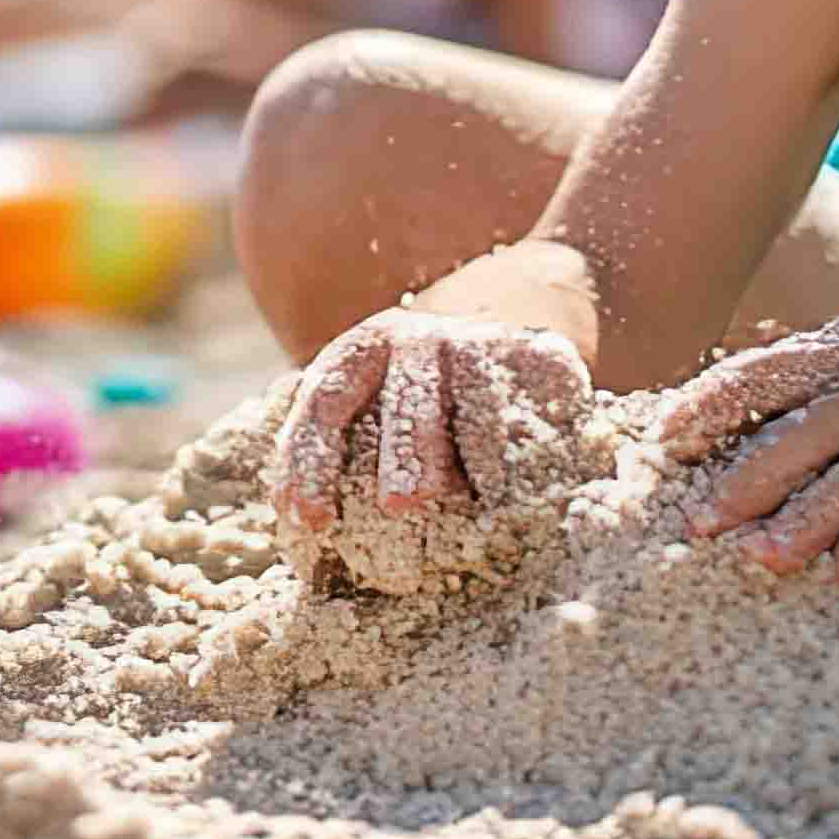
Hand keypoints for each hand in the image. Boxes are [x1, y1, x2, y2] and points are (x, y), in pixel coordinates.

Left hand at [268, 310, 591, 519]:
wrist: (499, 315)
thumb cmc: (413, 395)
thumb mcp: (367, 401)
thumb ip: (337, 446)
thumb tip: (299, 523)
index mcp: (361, 352)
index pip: (326, 404)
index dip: (312, 461)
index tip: (309, 519)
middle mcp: (418, 340)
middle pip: (409, 399)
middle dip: (405, 452)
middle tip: (400, 504)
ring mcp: (481, 342)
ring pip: (479, 399)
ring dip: (477, 453)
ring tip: (482, 501)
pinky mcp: (538, 352)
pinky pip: (539, 399)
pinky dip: (538, 438)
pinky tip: (538, 482)